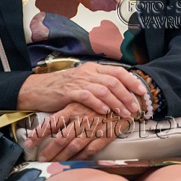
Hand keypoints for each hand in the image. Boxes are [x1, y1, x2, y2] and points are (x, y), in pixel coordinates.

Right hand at [18, 62, 146, 116]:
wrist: (38, 88)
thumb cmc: (63, 88)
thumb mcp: (83, 81)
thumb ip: (99, 83)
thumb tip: (120, 92)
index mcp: (94, 68)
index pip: (118, 71)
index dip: (131, 81)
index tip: (142, 92)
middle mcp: (88, 72)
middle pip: (114, 81)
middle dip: (127, 95)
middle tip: (135, 107)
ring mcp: (79, 81)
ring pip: (104, 89)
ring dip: (116, 102)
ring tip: (124, 113)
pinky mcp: (69, 91)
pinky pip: (87, 96)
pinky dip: (98, 104)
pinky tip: (105, 111)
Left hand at [24, 102, 133, 161]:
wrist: (130, 95)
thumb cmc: (105, 94)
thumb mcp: (86, 94)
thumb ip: (71, 104)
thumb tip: (54, 114)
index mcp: (75, 106)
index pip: (52, 122)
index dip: (39, 134)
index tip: (28, 143)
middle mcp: (82, 117)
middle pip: (61, 138)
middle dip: (49, 151)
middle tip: (41, 159)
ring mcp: (94, 127)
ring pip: (74, 146)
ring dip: (62, 157)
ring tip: (54, 163)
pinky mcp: (106, 134)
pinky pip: (91, 149)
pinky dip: (82, 157)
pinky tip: (75, 161)